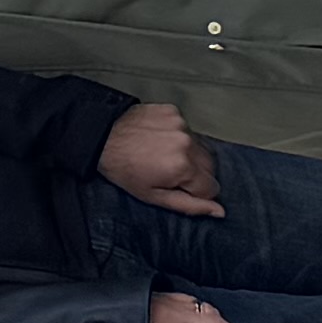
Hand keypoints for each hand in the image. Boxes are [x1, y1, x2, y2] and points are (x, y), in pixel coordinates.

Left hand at [95, 102, 224, 216]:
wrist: (102, 137)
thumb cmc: (123, 169)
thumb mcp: (154, 196)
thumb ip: (190, 206)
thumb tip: (219, 211)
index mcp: (183, 167)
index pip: (212, 187)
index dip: (196, 191)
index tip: (179, 187)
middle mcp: (187, 143)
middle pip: (210, 167)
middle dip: (195, 173)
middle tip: (169, 172)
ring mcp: (181, 124)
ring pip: (201, 147)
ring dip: (188, 154)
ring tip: (163, 155)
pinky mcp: (174, 111)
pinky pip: (188, 129)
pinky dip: (178, 136)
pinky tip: (160, 139)